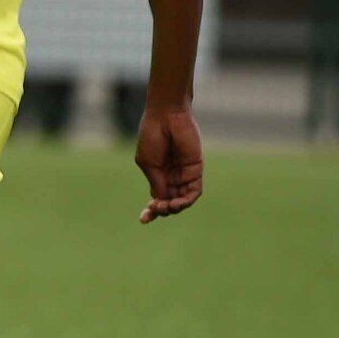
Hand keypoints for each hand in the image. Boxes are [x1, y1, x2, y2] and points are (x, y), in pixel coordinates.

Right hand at [134, 106, 202, 222]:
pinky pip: (194, 190)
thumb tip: (162, 201)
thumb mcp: (148, 163)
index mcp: (156, 174)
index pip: (156, 197)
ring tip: (167, 207)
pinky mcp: (196, 169)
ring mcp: (183, 173)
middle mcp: (171, 176)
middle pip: (169, 201)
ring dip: (175, 207)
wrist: (166, 117)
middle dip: (162, 209)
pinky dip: (187, 200)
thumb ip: (157, 183)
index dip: (150, 210)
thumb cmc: (152, 136)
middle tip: (156, 209)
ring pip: (182, 199)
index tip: (143, 220)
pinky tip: (178, 202)